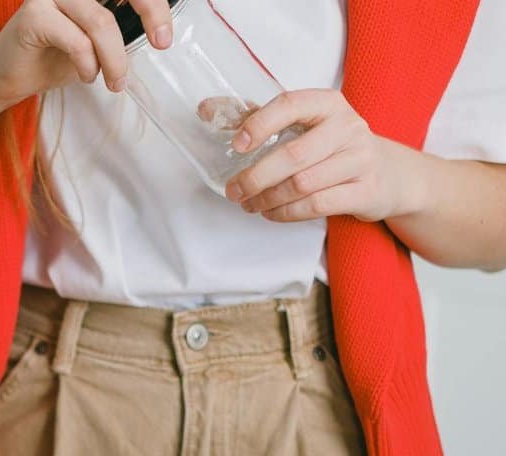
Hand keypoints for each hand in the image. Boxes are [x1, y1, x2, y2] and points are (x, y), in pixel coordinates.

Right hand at [0, 0, 173, 111]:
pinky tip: (85, 75)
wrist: (6, 77)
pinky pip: (77, 40)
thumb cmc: (51, 57)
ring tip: (115, 82)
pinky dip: (88, 64)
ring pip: (101, 22)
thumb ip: (122, 27)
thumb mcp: (98, 42)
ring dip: (115, 59)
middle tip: (162, 42)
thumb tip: (161, 27)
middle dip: (150, 10)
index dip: (154, 3)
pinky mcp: (33, 14)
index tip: (166, 31)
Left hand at [224, 89, 422, 223]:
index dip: (259, 124)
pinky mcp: (366, 191)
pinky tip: (271, 212)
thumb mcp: (304, 124)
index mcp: (328, 103)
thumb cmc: (332, 146)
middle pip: (293, 155)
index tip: (237, 146)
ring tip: (249, 204)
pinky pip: (317, 205)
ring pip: (302, 184)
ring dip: (268, 199)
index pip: (290, 105)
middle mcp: (348, 127)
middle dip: (255, 178)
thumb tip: (206, 108)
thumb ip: (257, 116)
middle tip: (233, 191)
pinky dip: (286, 213)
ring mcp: (361, 159)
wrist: (389, 173)